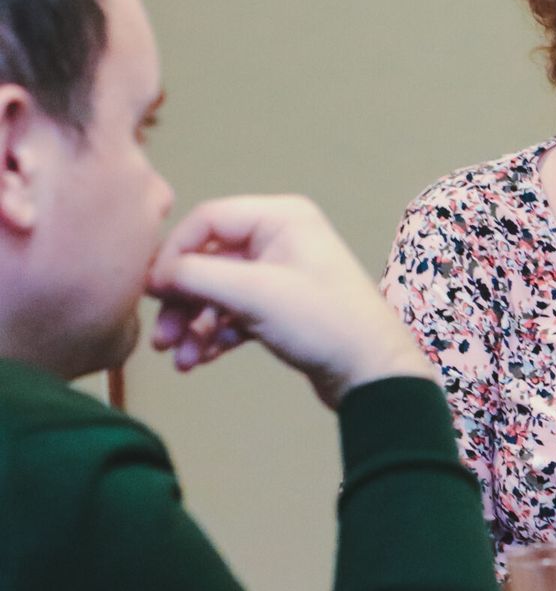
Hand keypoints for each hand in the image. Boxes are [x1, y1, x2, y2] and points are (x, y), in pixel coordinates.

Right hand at [146, 195, 430, 407]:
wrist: (370, 372)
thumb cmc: (321, 322)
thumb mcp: (253, 293)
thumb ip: (195, 276)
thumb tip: (151, 274)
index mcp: (280, 217)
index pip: (207, 220)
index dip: (174, 254)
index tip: (151, 292)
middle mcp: (281, 238)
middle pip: (208, 259)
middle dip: (181, 299)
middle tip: (161, 338)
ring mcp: (282, 273)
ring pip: (218, 291)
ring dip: (192, 323)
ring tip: (179, 358)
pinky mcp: (281, 307)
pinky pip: (234, 313)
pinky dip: (213, 335)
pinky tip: (199, 361)